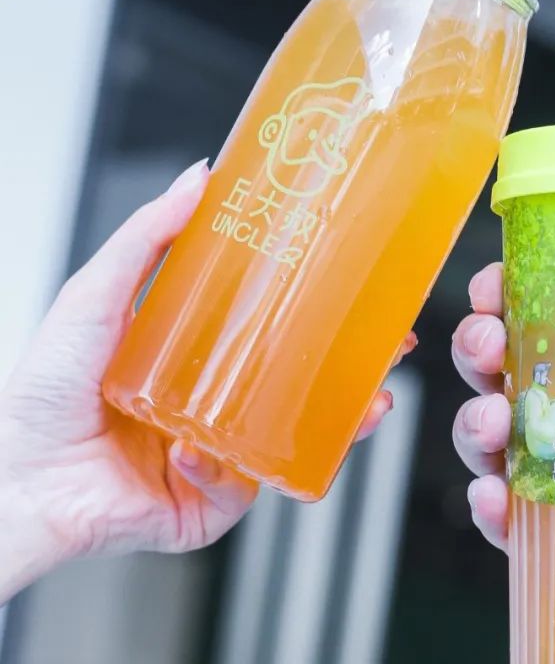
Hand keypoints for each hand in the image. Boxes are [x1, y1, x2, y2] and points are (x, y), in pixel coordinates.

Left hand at [0, 160, 413, 604]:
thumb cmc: (42, 392)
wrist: (12, 478)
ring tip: (363, 407)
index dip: (326, 317)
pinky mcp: (209, 505)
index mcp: (201, 359)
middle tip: (389, 351)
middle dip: (357, 374)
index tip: (363, 294)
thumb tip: (197, 177)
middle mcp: (218, 406)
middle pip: (304, 387)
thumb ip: (146, 237)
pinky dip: (224, 470)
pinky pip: (239, 488)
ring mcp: (220, 455)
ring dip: (338, 426)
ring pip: (295, 441)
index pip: (278, 333)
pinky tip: (199, 451)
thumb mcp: (96, 295)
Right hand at [450, 263, 554, 663]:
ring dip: (475, 422)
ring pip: (496, 442)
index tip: (500, 277)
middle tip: (488, 340)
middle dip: (480, 346)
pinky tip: (497, 497)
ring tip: (493, 421)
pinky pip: (513, 526)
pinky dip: (492, 508)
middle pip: (509, 370)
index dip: (518, 290)